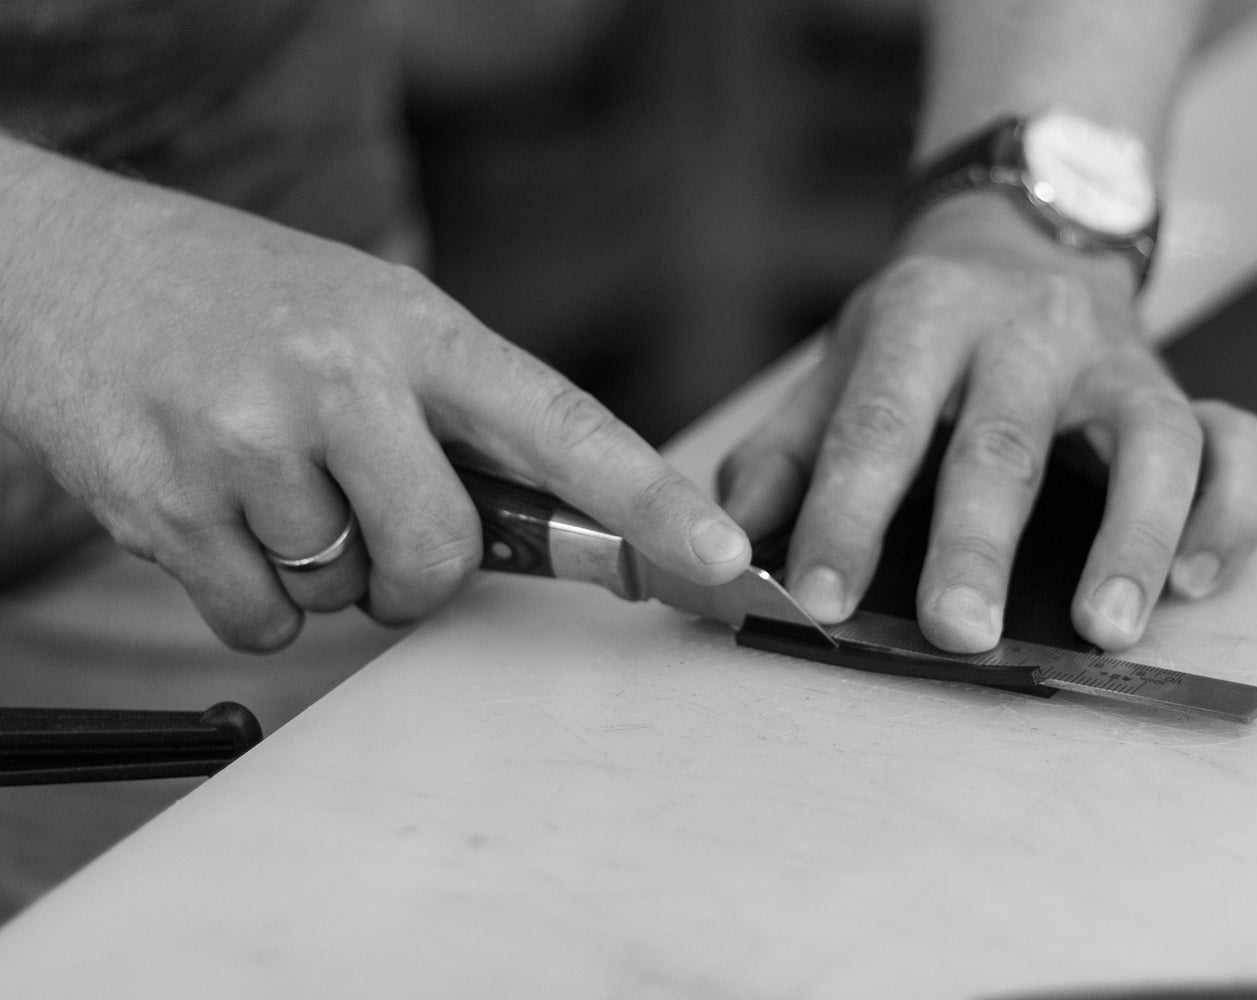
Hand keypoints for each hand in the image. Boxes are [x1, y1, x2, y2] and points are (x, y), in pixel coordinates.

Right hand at [0, 149, 748, 648]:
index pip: (562, 425)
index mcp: (414, 327)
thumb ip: (458, 417)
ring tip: (269, 474)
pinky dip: (253, 594)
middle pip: (442, 554)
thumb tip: (553, 534)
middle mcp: (338, 377)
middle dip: (418, 567)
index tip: (725, 556)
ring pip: (345, 593)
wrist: (64, 265)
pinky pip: (262, 620)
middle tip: (369, 510)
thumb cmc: (245, 301)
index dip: (654, 500)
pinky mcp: (165, 505)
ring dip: (323, 566)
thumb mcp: (372, 317)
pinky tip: (218, 509)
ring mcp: (246, 441)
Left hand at [719, 194, 1256, 652]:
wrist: (1024, 234)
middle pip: (1004, 441)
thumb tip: (730, 547)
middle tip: (958, 635)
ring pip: (1148, 439)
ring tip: (1107, 630)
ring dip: (1133, 536)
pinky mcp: (1181, 386)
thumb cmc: (919, 329)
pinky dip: (1230, 512)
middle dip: (978, 544)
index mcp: (922, 319)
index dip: (846, 515)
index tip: (819, 599)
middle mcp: (1026, 331)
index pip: (878, 424)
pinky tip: (1196, 582)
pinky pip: (1235, 443)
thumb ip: (782, 452)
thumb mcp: (837, 364)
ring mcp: (1116, 358)